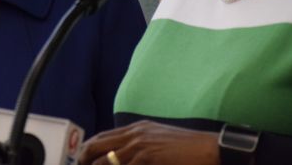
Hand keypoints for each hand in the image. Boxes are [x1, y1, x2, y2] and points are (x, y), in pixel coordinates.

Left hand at [79, 120, 219, 164]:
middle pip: (98, 145)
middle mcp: (134, 134)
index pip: (102, 137)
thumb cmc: (187, 148)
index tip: (81, 161)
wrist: (210, 148)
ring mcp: (140, 146)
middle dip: (84, 159)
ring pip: (107, 161)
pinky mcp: (148, 157)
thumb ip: (139, 145)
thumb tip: (123, 157)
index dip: (87, 150)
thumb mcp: (158, 140)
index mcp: (136, 128)